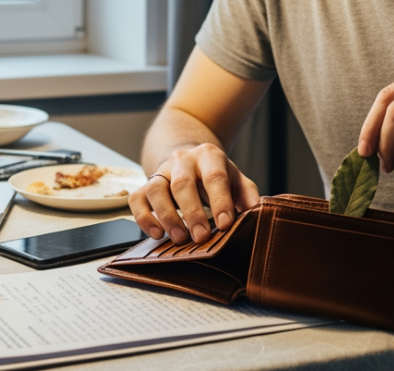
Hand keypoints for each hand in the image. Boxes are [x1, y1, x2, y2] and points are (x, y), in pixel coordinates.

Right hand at [129, 143, 260, 244]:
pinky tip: (157, 234)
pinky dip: (144, 218)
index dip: (220, 201)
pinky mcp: (144, 185)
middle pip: (182, 183)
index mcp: (208, 156)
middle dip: (192, 212)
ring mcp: (161, 171)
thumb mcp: (235, 178)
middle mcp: (181, 160)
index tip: (225, 224)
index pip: (214, 176)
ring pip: (156, 189)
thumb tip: (256, 211)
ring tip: (179, 237)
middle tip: (201, 237)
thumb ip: (247, 193)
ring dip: (167, 216)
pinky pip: (137, 199)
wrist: (188, 159)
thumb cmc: (215, 175)